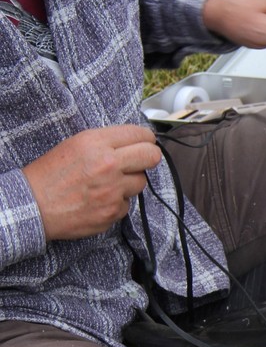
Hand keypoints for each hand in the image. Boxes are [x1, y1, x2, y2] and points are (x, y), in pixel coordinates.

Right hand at [22, 126, 161, 240]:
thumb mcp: (75, 145)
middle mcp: (108, 164)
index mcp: (96, 143)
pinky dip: (117, 202)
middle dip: (148, 157)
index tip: (145, 143)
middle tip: (139, 161)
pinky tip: (99, 200)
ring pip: (141, 182)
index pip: (140, 135)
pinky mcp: (113, 211)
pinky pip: (127, 204)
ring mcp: (113, 190)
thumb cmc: (50, 174)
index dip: (146, 139)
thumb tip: (135, 144)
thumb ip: (106, 143)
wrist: (34, 205)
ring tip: (107, 183)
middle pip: (152, 156)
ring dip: (129, 182)